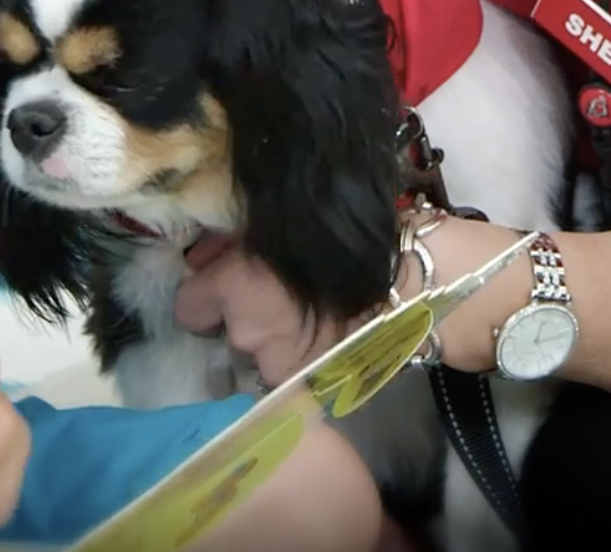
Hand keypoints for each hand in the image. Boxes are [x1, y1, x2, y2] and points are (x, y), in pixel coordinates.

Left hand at [174, 217, 535, 384]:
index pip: (189, 307)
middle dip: (248, 318)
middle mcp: (244, 334)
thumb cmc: (357, 237)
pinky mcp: (311, 389)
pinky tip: (333, 343)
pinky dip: (306, 364)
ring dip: (277, 344)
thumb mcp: (288, 221)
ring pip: (261, 359)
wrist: (421, 283)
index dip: (208, 296)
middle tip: (283, 299)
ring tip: (316, 322)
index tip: (229, 286)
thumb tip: (211, 251)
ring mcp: (277, 369)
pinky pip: (293, 379)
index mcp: (233, 287)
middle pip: (228, 333)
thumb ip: (242, 242)